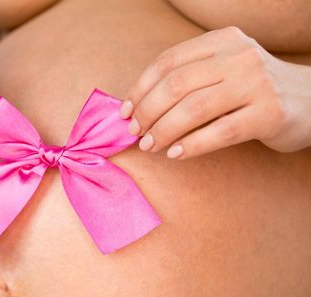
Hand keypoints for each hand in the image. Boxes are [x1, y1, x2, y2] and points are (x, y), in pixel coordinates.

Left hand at [120, 26, 310, 158]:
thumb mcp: (222, 70)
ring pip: (194, 108)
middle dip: (148, 112)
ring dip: (164, 131)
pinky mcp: (270, 113)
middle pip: (176, 84)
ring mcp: (257, 83)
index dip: (141, 89)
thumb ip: (188, 79)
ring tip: (151, 146)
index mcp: (222, 41)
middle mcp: (239, 56)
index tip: (125, 112)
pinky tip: (176, 154)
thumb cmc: (253, 90)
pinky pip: (220, 132)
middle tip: (137, 133)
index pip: (168, 62)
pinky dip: (192, 145)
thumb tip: (137, 108)